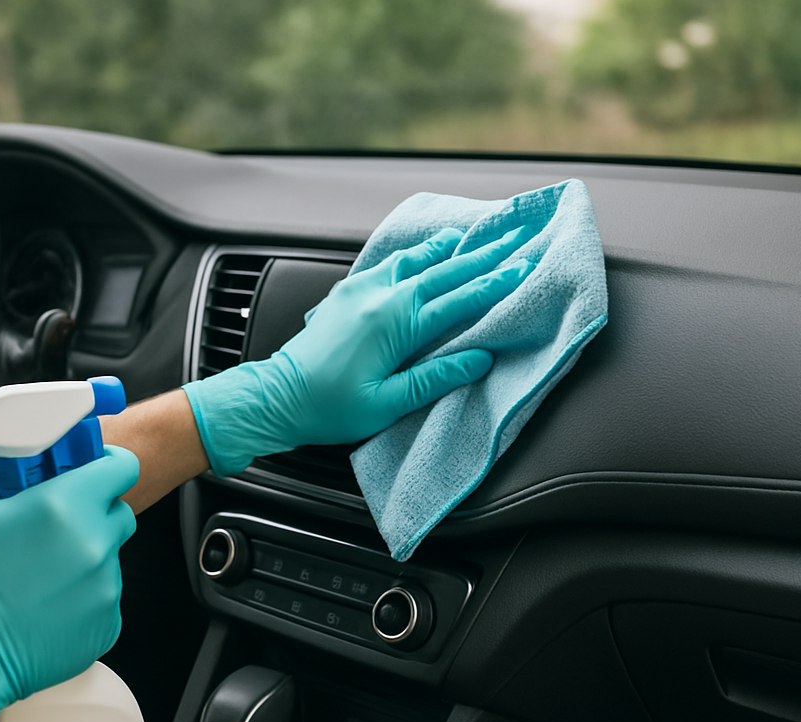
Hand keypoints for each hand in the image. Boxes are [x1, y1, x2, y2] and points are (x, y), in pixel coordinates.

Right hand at [0, 446, 139, 721]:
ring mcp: (106, 589)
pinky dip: (82, 597)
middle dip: (94, 512)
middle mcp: (95, 545)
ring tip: (38, 575)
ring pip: (109, 559)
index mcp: (66, 506)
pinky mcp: (107, 624)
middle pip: (118, 514)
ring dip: (84, 558)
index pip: (122, 467)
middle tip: (56, 525)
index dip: (109, 464)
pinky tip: (44, 605)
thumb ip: (4, 472)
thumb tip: (23, 465)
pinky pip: (103, 598)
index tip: (97, 469)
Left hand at [183, 226, 532, 475]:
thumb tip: (479, 360)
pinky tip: (424, 251)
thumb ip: (434, 379)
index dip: (495, 284)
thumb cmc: (327, 407)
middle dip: (483, 255)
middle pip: (444, 271)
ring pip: (415, 260)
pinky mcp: (346, 292)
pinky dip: (414, 254)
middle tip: (514, 236)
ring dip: (448, 248)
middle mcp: (380, 297)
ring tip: (474, 235)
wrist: (276, 397)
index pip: (460, 300)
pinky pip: (389, 263)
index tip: (524, 268)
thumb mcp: (386, 404)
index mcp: (396, 324)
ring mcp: (361, 290)